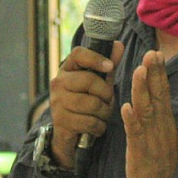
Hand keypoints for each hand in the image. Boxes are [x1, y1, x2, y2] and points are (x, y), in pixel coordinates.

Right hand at [47, 42, 124, 168]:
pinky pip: (90, 122)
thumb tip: (119, 45)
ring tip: (102, 115)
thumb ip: (107, 66)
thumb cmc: (85, 103)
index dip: (96, 58)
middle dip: (106, 94)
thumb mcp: (97, 83)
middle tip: (108, 101)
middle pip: (90, 80)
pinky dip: (99, 127)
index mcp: (67, 69)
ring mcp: (58, 102)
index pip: (78, 54)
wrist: (67, 133)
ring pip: (92, 104)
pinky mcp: (61, 121)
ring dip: (105, 113)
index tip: (110, 66)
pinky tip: (97, 126)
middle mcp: (58, 83)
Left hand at [122, 50, 177, 177]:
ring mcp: (151, 138)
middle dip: (154, 74)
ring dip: (142, 91)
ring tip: (139, 71)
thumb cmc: (161, 162)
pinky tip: (125, 107)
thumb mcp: (163, 134)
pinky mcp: (141, 152)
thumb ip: (158, 114)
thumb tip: (155, 95)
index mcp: (165, 121)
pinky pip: (135, 134)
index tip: (156, 53)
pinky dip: (131, 120)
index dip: (159, 73)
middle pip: (157, 96)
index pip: (162, 92)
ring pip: (146, 110)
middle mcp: (160, 126)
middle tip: (152, 53)